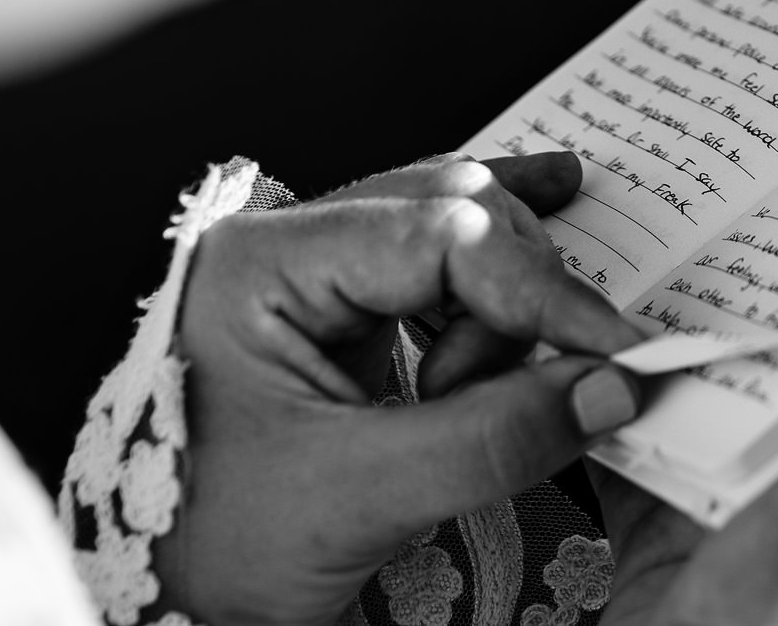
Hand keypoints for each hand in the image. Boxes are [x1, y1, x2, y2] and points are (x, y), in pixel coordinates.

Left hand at [155, 152, 645, 625]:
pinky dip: (501, 249)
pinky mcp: (342, 306)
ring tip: (475, 390)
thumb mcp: (361, 497)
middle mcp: (287, 247)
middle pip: (458, 217)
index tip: (613, 349)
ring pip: (459, 234)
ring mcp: (314, 272)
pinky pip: (440, 252)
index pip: (442, 236)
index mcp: (262, 266)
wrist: (164, 606)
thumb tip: (611, 389)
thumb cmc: (217, 549)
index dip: (540, 290)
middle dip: (516, 305)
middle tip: (540, 391)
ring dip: (506, 305)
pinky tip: (557, 193)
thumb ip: (494, 438)